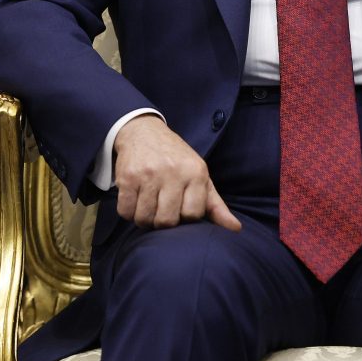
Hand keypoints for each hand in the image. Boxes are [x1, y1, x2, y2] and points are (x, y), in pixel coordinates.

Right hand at [113, 115, 240, 230]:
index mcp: (195, 172)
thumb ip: (215, 204)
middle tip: (161, 211)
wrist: (143, 131)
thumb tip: (235, 229)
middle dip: (163, 222)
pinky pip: (126, 211)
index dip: (185, 217)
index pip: (192, 215)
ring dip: (145, 219)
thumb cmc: (176, 158)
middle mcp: (172, 172)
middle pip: (167, 221)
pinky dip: (128, 212)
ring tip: (148, 207)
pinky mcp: (127, 177)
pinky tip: (135, 202)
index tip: (181, 207)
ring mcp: (148, 174)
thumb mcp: (199, 175)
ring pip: (145, 218)